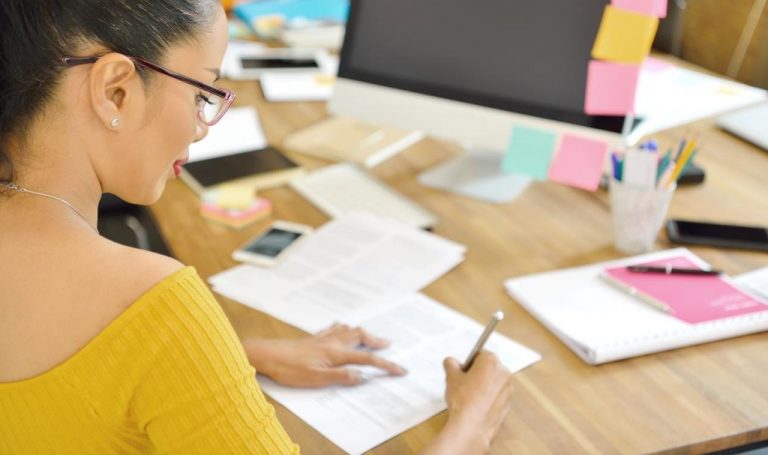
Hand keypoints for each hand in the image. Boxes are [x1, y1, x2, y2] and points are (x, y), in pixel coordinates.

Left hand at [242, 324, 406, 387]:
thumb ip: (341, 376)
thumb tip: (362, 376)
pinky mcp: (313, 338)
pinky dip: (345, 328)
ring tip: (371, 337)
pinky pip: (335, 328)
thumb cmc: (289, 369)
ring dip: (363, 333)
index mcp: (336, 353)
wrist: (267, 354)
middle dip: (377, 341)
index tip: (400, 369)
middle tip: (389, 345)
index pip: (366, 359)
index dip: (385, 365)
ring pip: (349, 330)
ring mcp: (322, 338)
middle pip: (361, 337)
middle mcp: (332, 342)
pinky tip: (343, 328)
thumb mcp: (316, 379)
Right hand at [422, 352, 513, 453]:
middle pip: (488, 367)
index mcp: (491, 361)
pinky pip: (497, 394)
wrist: (471, 427)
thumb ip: (451, 364)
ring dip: (484, 384)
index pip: (479, 354)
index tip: (462, 370)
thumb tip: (451, 362)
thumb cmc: (463, 401)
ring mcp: (508, 388)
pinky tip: (477, 404)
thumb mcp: (451, 377)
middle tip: (464, 383)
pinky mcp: (508, 402)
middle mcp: (503, 372)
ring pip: (493, 381)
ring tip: (469, 395)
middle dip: (477, 372)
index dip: (469, 362)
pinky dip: (489, 396)